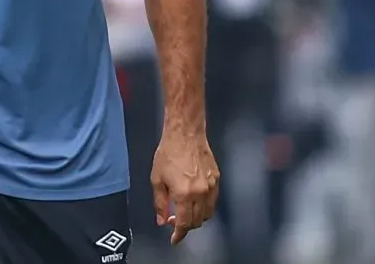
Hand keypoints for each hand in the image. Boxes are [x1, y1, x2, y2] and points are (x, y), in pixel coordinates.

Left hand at [151, 130, 219, 244]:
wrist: (185, 135)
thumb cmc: (168, 154)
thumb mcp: (157, 179)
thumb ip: (160, 203)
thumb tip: (161, 220)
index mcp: (184, 194)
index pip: (184, 223)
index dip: (179, 234)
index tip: (174, 239)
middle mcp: (201, 193)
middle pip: (197, 221)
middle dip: (185, 225)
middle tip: (173, 220)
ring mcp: (211, 187)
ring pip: (208, 213)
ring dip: (196, 217)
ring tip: (184, 211)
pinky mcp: (217, 179)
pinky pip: (213, 201)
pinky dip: (205, 207)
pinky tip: (195, 201)